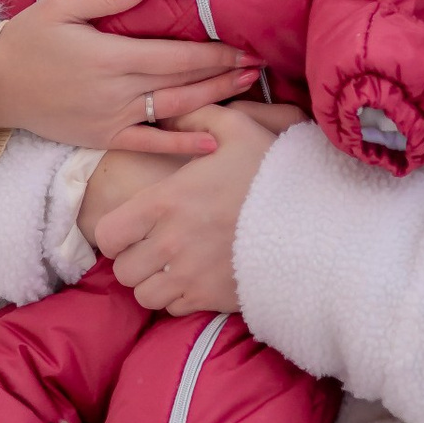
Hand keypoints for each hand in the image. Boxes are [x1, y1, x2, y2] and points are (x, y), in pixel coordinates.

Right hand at [0, 0, 256, 157]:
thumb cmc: (26, 40)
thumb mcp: (61, 6)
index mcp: (111, 56)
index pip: (176, 55)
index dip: (214, 52)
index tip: (245, 45)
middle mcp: (117, 91)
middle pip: (183, 82)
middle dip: (225, 73)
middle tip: (261, 65)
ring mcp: (112, 118)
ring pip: (175, 111)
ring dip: (214, 99)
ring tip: (248, 88)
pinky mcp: (103, 137)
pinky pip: (149, 144)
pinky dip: (181, 146)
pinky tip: (213, 142)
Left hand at [87, 101, 282, 313]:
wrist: (315, 221)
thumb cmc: (272, 173)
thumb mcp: (236, 128)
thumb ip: (196, 116)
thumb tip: (167, 112)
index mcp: (165, 202)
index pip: (108, 234)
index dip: (116, 232)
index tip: (133, 227)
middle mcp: (169, 243)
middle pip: (122, 270)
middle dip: (134, 259)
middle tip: (154, 247)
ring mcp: (189, 276)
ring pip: (144, 294)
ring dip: (153, 282)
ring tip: (172, 266)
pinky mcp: (210, 299)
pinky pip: (173, 309)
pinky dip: (177, 299)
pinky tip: (194, 279)